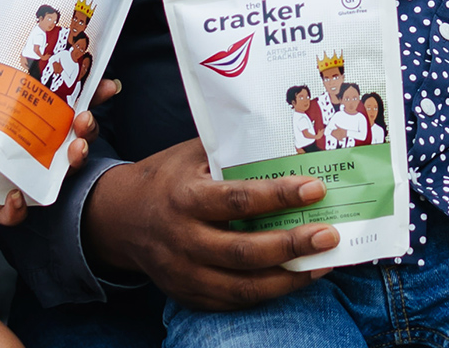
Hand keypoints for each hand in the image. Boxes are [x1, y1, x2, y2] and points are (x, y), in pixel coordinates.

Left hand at [0, 52, 113, 223]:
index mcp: (3, 109)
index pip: (50, 95)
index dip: (83, 88)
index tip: (103, 80)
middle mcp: (12, 140)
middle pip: (64, 131)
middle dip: (87, 124)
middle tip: (87, 118)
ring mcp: (4, 171)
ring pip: (50, 169)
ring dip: (69, 161)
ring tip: (72, 152)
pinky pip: (10, 210)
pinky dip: (18, 207)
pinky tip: (17, 197)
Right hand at [84, 138, 339, 309]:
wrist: (119, 219)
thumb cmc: (167, 179)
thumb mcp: (191, 156)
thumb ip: (231, 153)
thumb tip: (287, 145)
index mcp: (185, 198)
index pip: (237, 200)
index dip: (278, 196)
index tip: (315, 189)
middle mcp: (183, 239)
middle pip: (244, 251)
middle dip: (291, 244)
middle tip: (329, 235)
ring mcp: (184, 273)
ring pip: (242, 287)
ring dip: (288, 278)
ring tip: (323, 263)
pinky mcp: (188, 295)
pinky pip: (233, 303)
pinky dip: (268, 294)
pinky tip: (295, 279)